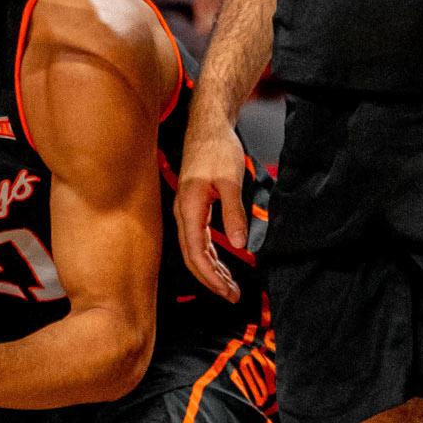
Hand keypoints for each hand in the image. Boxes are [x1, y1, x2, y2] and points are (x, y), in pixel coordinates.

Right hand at [174, 113, 247, 300]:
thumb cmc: (217, 149)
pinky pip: (198, 239)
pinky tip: (222, 263)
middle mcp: (183, 212)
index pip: (195, 253)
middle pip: (192, 257)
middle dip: (211, 280)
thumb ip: (234, 213)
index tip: (227, 292)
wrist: (207, 126)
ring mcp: (186, 210)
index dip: (210, 277)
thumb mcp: (231, 181)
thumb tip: (239, 245)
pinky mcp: (193, 207)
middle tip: (233, 296)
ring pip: (194, 250)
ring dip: (211, 269)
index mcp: (189, 208)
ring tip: (230, 285)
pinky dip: (210, 255)